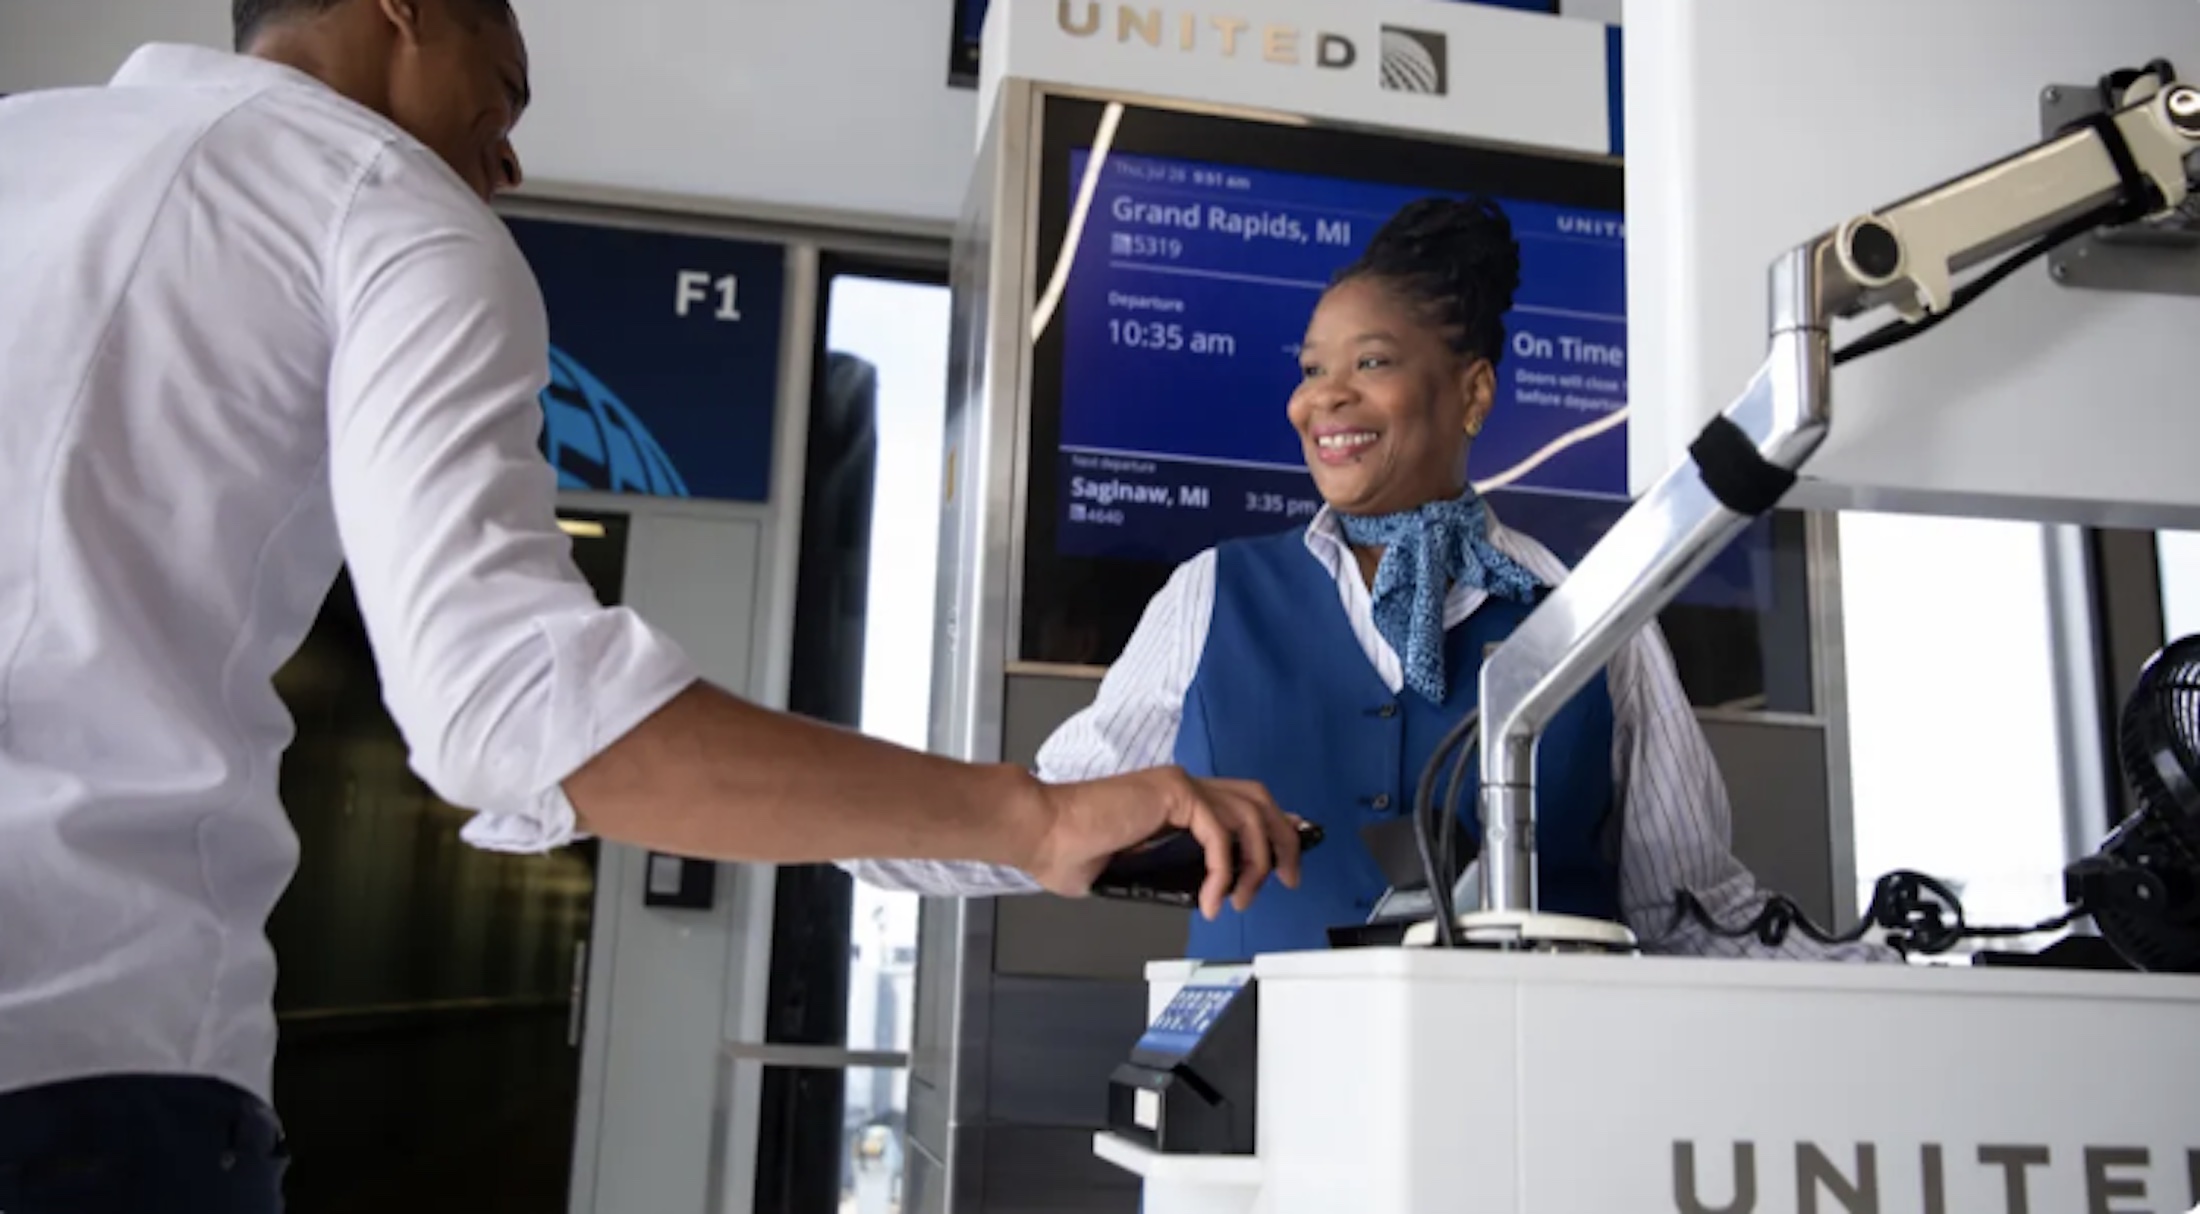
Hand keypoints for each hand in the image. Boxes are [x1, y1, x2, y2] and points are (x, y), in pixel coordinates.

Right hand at [1019, 767, 1302, 919]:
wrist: (1041, 832)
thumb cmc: (1070, 850)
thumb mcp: (1134, 868)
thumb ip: (1166, 872)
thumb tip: (1193, 894)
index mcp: (1173, 796)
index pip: (1240, 800)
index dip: (1271, 824)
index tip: (1287, 854)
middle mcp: (1182, 785)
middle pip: (1258, 800)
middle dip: (1284, 840)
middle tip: (1290, 878)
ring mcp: (1179, 786)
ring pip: (1248, 816)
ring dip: (1256, 864)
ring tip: (1240, 900)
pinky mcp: (1173, 794)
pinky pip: (1219, 835)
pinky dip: (1223, 872)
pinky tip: (1210, 899)